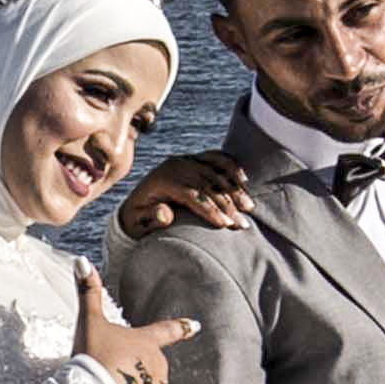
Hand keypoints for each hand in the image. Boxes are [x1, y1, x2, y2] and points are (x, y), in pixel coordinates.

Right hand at [71, 270, 194, 383]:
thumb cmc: (93, 354)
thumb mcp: (88, 322)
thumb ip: (88, 292)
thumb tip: (81, 259)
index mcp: (145, 340)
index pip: (168, 331)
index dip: (181, 328)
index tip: (196, 326)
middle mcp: (158, 362)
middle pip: (148, 370)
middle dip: (132, 376)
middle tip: (109, 377)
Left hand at [112, 149, 249, 234]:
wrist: (135, 204)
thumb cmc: (138, 219)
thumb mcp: (137, 224)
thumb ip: (150, 220)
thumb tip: (165, 214)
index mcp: (162, 180)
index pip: (192, 194)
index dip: (210, 210)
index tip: (226, 226)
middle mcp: (175, 165)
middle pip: (209, 184)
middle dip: (228, 205)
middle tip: (243, 224)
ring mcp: (186, 159)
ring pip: (217, 172)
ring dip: (236, 190)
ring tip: (249, 208)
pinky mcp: (195, 158)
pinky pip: (218, 158)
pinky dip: (233, 167)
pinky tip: (245, 181)